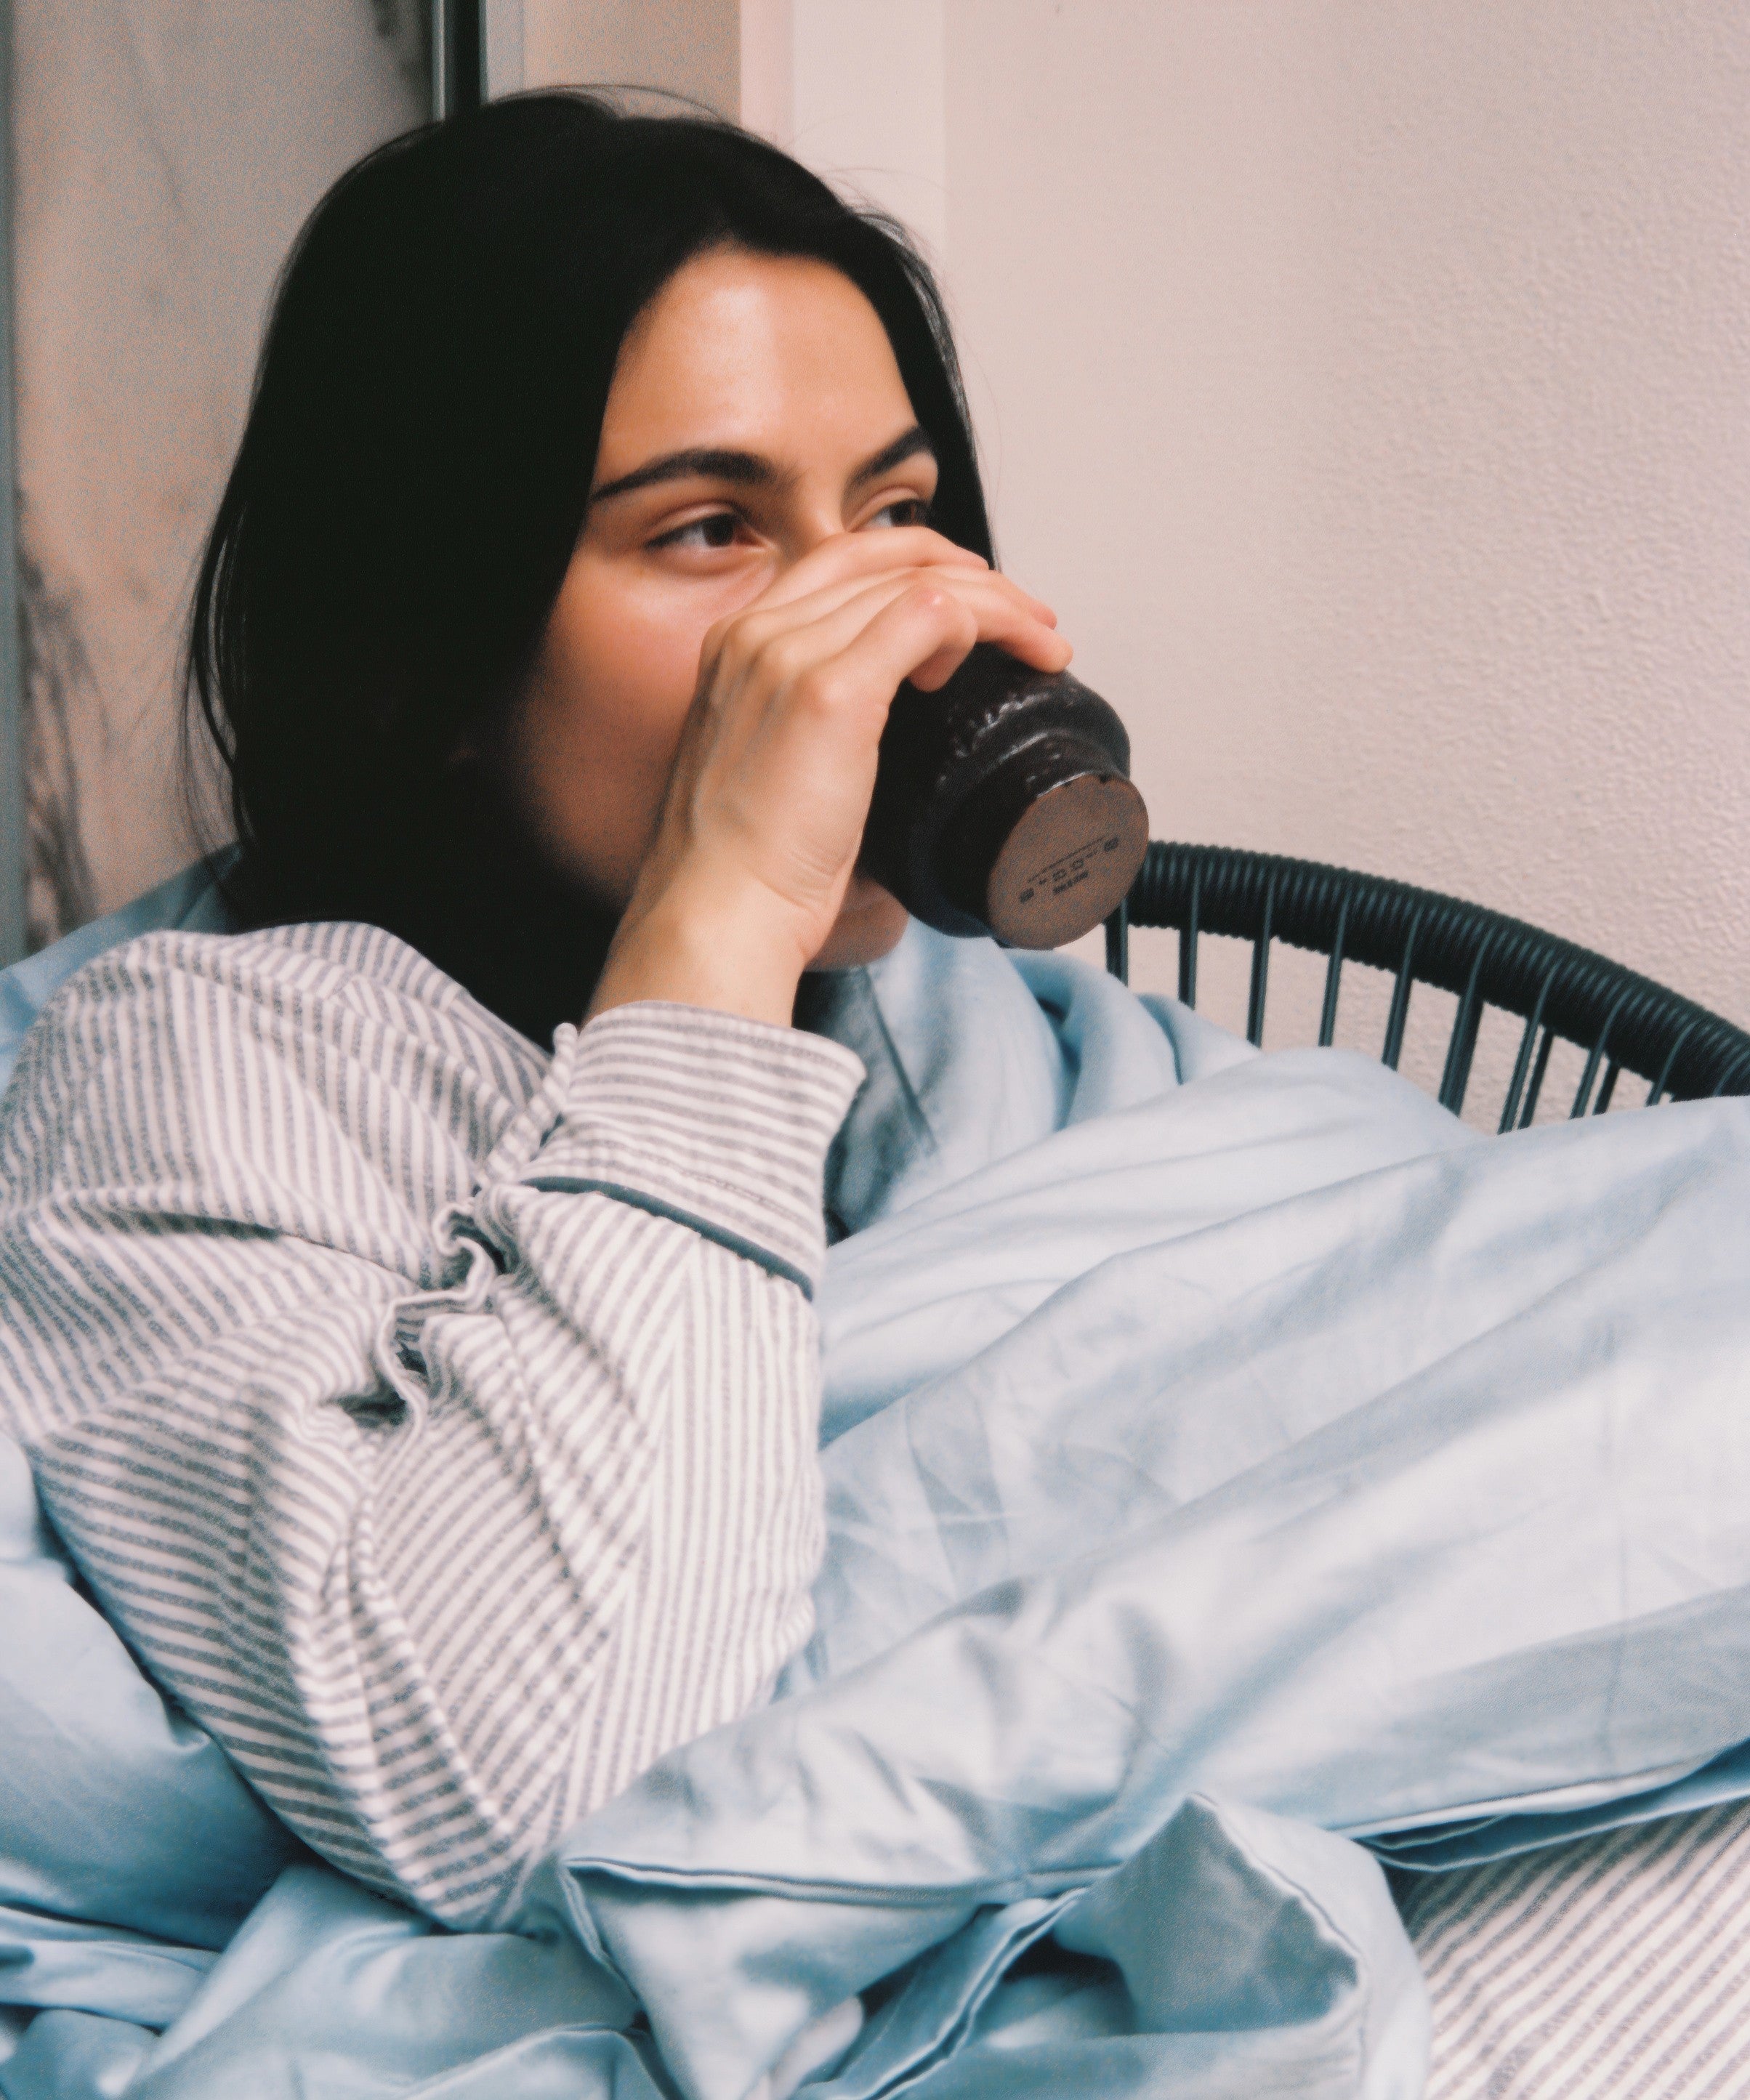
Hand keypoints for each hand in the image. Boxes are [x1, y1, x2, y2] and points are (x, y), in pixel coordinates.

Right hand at [588, 529, 1071, 1026]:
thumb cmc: (746, 867)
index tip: (968, 603)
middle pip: (879, 555)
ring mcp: (789, 655)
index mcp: (736, 647)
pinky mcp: (830, 692)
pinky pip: (929, 616)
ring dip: (997, 604)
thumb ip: (821, 734)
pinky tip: (998, 663)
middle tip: (1028, 617)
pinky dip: (981, 627)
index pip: (838, 562)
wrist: (717, 911)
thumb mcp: (778, 772)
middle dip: (968, 574)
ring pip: (915, 581)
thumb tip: (898, 750)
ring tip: (1042, 643)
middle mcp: (755, 634)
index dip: (913, 567)